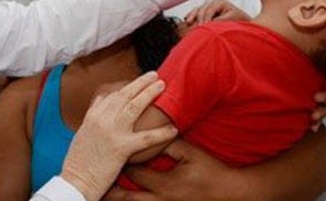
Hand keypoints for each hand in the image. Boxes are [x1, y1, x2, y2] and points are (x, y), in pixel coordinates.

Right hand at [61, 71, 177, 200]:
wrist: (76, 180)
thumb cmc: (79, 160)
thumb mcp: (82, 131)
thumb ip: (93, 114)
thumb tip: (101, 98)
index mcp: (93, 115)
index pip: (113, 94)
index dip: (128, 86)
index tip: (139, 81)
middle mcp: (102, 119)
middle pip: (124, 95)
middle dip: (140, 83)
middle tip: (154, 75)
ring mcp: (112, 132)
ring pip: (134, 107)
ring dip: (149, 94)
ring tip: (161, 85)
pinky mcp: (121, 148)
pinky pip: (146, 138)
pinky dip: (161, 133)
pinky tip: (172, 129)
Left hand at [104, 139, 238, 200]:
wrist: (228, 194)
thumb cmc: (210, 171)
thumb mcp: (191, 154)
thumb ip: (169, 143)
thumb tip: (150, 131)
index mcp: (165, 185)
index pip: (135, 174)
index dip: (122, 162)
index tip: (110, 151)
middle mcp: (161, 200)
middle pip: (128, 198)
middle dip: (112, 190)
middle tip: (97, 180)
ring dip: (119, 199)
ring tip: (103, 194)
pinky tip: (124, 196)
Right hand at [183, 0, 250, 25]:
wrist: (242, 19)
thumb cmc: (239, 18)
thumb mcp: (232, 18)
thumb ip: (221, 20)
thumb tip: (210, 24)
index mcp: (219, 2)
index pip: (209, 9)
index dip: (205, 18)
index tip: (204, 27)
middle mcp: (212, 2)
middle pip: (202, 9)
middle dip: (199, 19)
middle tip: (197, 28)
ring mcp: (208, 6)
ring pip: (197, 9)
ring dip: (192, 16)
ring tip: (189, 23)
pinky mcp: (205, 11)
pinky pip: (195, 12)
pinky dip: (191, 16)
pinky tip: (187, 20)